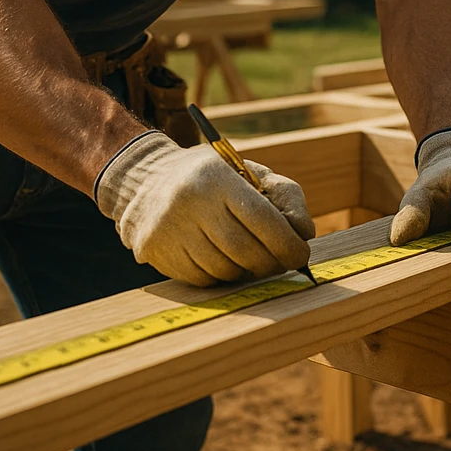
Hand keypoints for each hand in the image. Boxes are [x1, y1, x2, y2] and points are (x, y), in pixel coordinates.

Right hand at [96, 130, 315, 285]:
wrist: (146, 181)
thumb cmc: (211, 179)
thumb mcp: (248, 172)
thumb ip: (284, 195)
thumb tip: (305, 233)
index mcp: (215, 176)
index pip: (261, 218)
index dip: (287, 243)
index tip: (301, 256)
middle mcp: (188, 201)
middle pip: (244, 250)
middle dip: (271, 263)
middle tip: (281, 263)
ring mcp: (168, 229)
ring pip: (225, 269)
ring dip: (247, 271)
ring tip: (251, 258)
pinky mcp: (156, 251)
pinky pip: (203, 279)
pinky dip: (222, 276)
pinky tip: (223, 259)